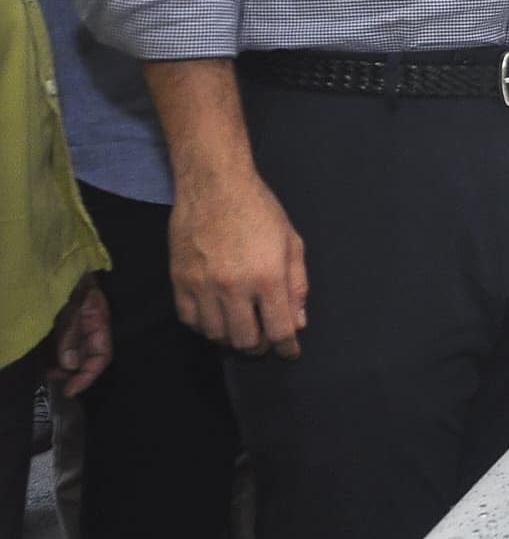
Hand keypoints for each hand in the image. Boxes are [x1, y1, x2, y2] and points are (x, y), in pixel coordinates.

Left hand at [46, 276, 111, 395]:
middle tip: (49, 380)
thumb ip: (70, 332)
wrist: (55, 253)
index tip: (68, 390)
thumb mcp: (70, 303)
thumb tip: (69, 365)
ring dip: (59, 365)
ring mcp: (74, 323)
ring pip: (72, 352)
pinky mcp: (60, 321)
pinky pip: (59, 344)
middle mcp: (89, 325)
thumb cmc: (69, 277)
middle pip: (86, 357)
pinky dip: (51, 355)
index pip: (101, 355)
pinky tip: (39, 360)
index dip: (88, 376)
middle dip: (70, 373)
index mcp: (98, 320)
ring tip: (42, 373)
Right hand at [170, 169, 308, 356]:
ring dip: (232, 339)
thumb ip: (297, 285)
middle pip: (246, 340)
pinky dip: (205, 327)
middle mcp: (234, 287)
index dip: (287, 347)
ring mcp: (203, 286)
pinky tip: (217, 319)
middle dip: (260, 347)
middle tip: (266, 341)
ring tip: (242, 329)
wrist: (215, 186)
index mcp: (268, 277)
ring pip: (217, 335)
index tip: (290, 352)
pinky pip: (190, 321)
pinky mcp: (179, 281)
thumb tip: (298, 322)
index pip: (279, 329)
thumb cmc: (260, 210)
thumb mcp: (292, 243)